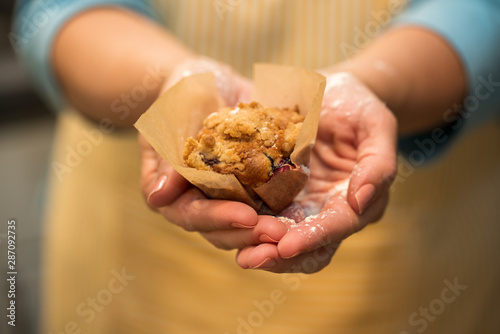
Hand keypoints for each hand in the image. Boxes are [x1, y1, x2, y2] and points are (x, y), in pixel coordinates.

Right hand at [140, 58, 286, 250]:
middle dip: (247, 234)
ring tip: (290, 232)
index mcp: (171, 193)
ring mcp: (225, 200)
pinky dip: (279, 216)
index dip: (218, 218)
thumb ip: (167, 156)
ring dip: (265, 232)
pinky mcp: (250, 191)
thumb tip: (158, 197)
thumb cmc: (183, 97)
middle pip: (220, 230)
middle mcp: (197, 202)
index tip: (247, 217)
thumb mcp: (174, 119)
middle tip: (277, 234)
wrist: (211, 84)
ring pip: (242, 228)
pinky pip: (264, 208)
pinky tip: (299, 220)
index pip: (191, 214)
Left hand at [236, 72, 397, 272]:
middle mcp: (329, 209)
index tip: (285, 246)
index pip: (338, 225)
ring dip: (262, 249)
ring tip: (241, 256)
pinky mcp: (279, 194)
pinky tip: (228, 227)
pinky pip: (263, 216)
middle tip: (251, 259)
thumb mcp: (375, 124)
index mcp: (357, 198)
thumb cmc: (357, 105)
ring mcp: (302, 204)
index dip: (313, 237)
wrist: (329, 93)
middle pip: (310, 247)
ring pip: (285, 240)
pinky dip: (249, 227)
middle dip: (282, 256)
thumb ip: (377, 163)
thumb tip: (360, 202)